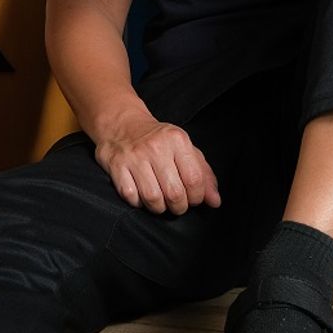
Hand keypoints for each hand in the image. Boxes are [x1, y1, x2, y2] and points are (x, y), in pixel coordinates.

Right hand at [95, 115, 222, 214]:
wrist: (123, 124)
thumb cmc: (158, 140)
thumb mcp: (185, 149)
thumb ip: (204, 174)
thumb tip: (215, 201)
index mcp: (177, 140)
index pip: (194, 180)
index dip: (197, 197)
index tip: (193, 198)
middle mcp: (156, 147)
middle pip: (175, 193)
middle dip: (179, 206)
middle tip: (177, 203)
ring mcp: (135, 157)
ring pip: (152, 198)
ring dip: (159, 208)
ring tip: (161, 202)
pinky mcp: (117, 165)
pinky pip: (131, 196)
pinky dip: (138, 202)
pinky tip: (141, 195)